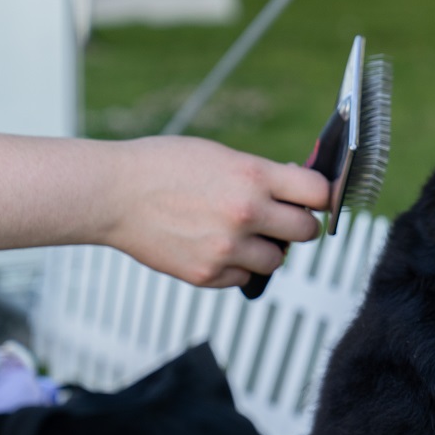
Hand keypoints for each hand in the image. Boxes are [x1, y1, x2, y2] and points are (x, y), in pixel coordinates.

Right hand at [101, 136, 330, 288]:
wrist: (112, 194)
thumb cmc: (163, 167)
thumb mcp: (221, 156)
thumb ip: (262, 176)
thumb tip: (298, 193)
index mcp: (253, 176)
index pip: (318, 193)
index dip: (321, 196)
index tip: (316, 199)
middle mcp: (247, 213)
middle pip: (307, 231)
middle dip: (298, 224)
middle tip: (283, 219)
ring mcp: (228, 247)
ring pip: (278, 259)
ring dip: (268, 249)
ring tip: (243, 233)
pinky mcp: (208, 274)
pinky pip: (245, 277)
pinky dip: (238, 266)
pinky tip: (216, 246)